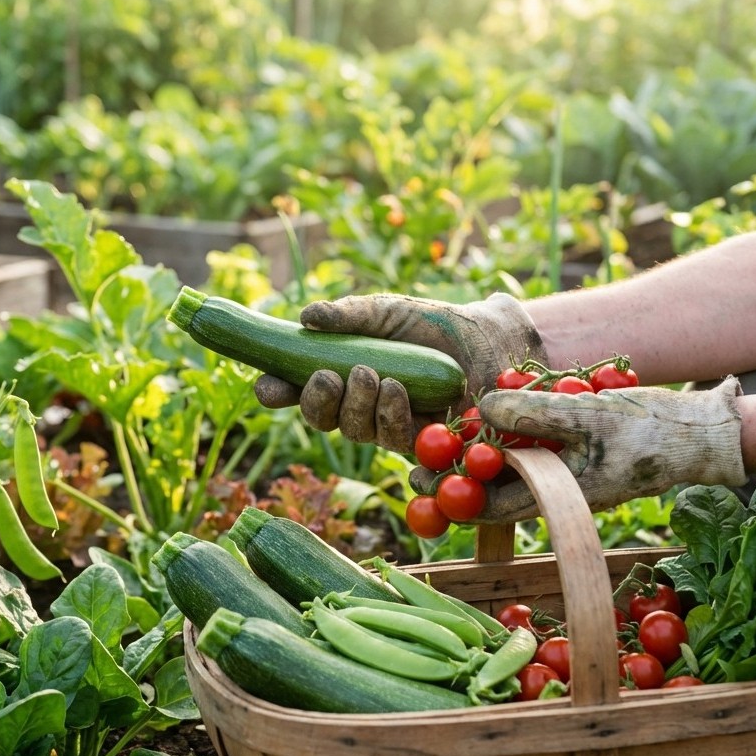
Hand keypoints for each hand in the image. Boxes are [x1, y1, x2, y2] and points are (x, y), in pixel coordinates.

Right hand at [252, 293, 546, 451]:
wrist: (490, 339)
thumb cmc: (433, 324)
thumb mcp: (387, 311)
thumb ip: (349, 316)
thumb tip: (306, 317)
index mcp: (342, 373)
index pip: (298, 390)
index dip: (277, 392)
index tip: (266, 387)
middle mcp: (359, 405)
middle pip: (321, 419)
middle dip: (316, 402)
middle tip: (327, 376)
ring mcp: (388, 427)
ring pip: (354, 431)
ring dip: (356, 404)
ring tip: (372, 373)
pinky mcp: (421, 444)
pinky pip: (393, 440)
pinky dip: (389, 415)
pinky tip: (396, 390)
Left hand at [420, 378, 746, 521]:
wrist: (697, 435)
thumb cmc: (648, 431)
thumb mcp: (587, 415)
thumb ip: (535, 414)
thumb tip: (481, 411)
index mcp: (555, 497)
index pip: (490, 508)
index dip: (450, 496)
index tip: (418, 478)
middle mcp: (555, 492)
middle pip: (492, 489)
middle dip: (457, 472)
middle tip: (419, 451)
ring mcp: (564, 475)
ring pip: (510, 467)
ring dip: (483, 448)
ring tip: (448, 427)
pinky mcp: (574, 456)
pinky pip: (534, 449)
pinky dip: (514, 433)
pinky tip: (497, 406)